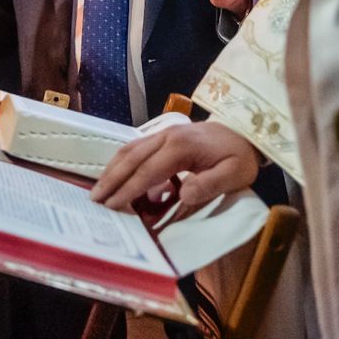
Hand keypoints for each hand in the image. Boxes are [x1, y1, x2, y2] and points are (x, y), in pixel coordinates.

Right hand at [91, 122, 260, 211]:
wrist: (244, 132)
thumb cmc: (239, 157)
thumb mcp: (235, 174)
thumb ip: (210, 184)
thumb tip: (183, 194)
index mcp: (181, 147)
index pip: (148, 171)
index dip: (129, 189)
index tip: (113, 205)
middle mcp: (166, 136)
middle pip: (131, 158)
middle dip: (111, 179)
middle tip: (94, 199)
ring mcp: (163, 134)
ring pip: (130, 150)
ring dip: (112, 170)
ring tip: (98, 190)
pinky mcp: (163, 136)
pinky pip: (136, 148)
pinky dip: (122, 163)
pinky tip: (115, 176)